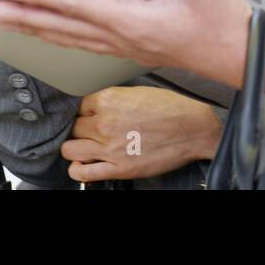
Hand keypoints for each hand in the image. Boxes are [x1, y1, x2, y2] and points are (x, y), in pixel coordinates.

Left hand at [0, 0, 252, 89]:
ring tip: (2, 20)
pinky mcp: (130, 50)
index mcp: (134, 21)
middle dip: (23, 16)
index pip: (78, 6)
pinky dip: (55, 37)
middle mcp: (122, 38)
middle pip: (62, 27)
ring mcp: (123, 48)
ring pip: (67, 38)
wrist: (241, 56)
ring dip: (32, 28)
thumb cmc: (223, 20)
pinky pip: (81, 44)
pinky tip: (43, 34)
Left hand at [60, 86, 223, 182]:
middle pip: (73, 126)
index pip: (78, 104)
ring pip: (70, 149)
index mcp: (109, 100)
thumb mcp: (139, 91)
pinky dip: (77, 169)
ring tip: (86, 145)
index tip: (90, 113)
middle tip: (91, 128)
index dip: (85, 109)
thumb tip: (99, 103)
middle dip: (81, 127)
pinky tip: (84, 163)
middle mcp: (104, 123)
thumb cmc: (173, 108)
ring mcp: (110, 148)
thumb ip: (115, 97)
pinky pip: (83, 173)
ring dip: (75, 146)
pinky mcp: (119, 168)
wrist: (194, 129)